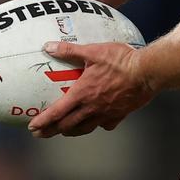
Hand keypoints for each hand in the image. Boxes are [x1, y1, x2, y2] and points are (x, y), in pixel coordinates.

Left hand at [27, 41, 156, 137]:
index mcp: (82, 94)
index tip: (32, 127)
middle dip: (52, 131)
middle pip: (67, 126)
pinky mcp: (119, 115)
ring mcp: (106, 114)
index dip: (43, 121)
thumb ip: (69, 50)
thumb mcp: (93, 51)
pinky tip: (96, 122)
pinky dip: (97, 125)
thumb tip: (48, 46)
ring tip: (64, 132)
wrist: (147, 72)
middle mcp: (92, 108)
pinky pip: (105, 125)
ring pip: (84, 128)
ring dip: (71, 132)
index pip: (57, 112)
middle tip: (41, 134)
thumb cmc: (120, 61)